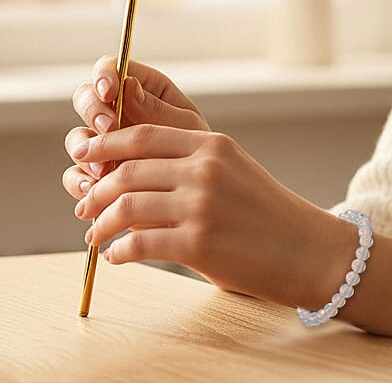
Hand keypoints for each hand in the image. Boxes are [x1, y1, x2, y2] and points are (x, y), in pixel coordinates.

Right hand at [62, 57, 208, 199]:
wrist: (196, 194)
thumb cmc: (198, 154)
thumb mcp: (186, 127)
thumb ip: (157, 109)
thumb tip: (128, 85)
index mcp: (142, 89)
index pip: (111, 68)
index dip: (104, 74)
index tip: (109, 91)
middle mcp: (116, 112)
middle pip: (85, 98)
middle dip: (92, 111)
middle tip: (109, 127)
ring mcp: (103, 144)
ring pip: (77, 137)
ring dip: (85, 149)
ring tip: (105, 168)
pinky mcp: (95, 174)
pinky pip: (74, 174)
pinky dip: (79, 181)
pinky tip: (94, 188)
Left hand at [67, 124, 352, 308]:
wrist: (307, 250)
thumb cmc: (266, 214)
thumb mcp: (232, 171)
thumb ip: (190, 165)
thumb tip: (131, 173)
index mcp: (212, 144)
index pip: (144, 134)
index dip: (106, 143)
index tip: (85, 155)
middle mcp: (204, 168)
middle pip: (128, 169)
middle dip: (96, 188)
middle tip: (83, 205)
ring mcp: (200, 205)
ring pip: (126, 206)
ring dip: (100, 224)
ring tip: (95, 235)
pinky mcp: (197, 243)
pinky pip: (139, 244)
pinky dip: (119, 251)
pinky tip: (118, 256)